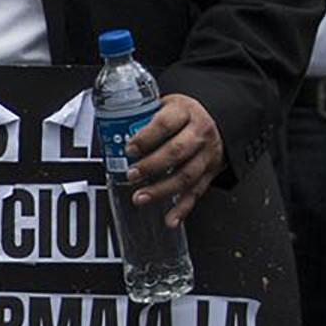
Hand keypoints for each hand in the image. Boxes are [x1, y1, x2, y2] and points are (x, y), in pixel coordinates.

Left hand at [125, 92, 224, 225]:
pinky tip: (170, 219)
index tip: (129, 149)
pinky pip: (197, 193)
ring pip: (186, 175)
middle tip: (132, 175)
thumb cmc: (183, 114)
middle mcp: (199, 133)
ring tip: (141, 197)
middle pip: (176, 151)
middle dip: (151, 166)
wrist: (218, 119)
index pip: (165, 124)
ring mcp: (207, 154)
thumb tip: (108, 131)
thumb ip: (142, 118)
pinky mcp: (210, 172)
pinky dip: (183, 209)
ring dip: (162, 189)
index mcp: (184, 112)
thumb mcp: (164, 105)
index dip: (146, 137)